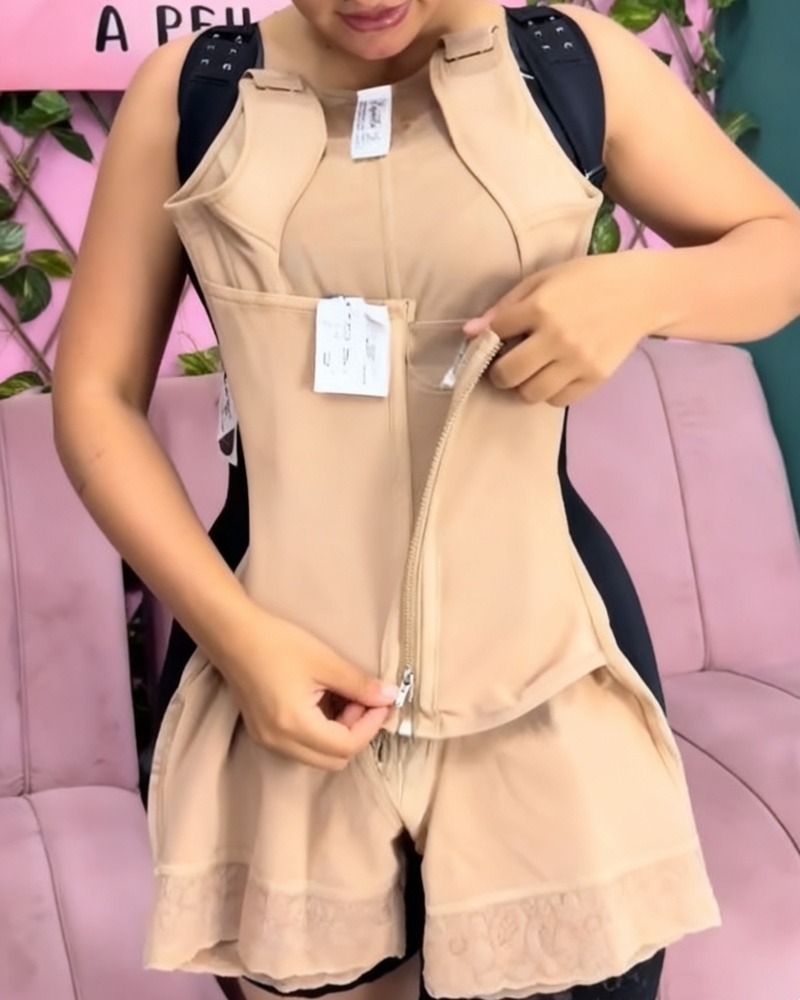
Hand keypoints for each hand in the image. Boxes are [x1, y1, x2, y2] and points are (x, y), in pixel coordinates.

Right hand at [221, 610, 397, 770]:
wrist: (233, 635)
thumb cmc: (278, 643)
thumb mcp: (325, 661)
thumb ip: (359, 684)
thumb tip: (389, 697)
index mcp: (294, 726)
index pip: (346, 746)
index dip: (371, 725)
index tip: (382, 701)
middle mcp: (279, 743)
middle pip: (334, 760)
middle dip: (357, 733)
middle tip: (363, 700)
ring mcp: (268, 741)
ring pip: (318, 756)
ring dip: (339, 734)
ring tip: (345, 698)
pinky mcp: (263, 733)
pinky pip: (302, 746)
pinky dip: (321, 732)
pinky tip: (325, 703)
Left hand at [464, 253, 651, 406]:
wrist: (642, 293)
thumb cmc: (588, 280)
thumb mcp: (544, 279)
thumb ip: (506, 305)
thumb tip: (469, 332)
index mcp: (541, 307)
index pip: (494, 334)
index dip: (486, 340)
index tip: (491, 341)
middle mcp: (557, 337)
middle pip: (507, 374)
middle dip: (499, 372)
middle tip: (505, 365)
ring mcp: (577, 361)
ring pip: (530, 393)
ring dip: (523, 385)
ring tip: (531, 371)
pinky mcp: (595, 378)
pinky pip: (558, 400)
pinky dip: (550, 392)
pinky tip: (554, 375)